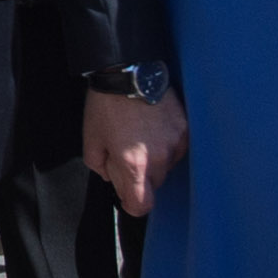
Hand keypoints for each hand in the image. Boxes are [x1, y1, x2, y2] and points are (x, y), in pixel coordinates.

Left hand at [85, 87, 187, 216]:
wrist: (129, 71)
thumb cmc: (106, 106)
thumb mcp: (91, 140)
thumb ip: (100, 168)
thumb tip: (112, 178)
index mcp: (134, 165)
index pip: (142, 205)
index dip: (132, 204)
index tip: (127, 195)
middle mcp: (159, 158)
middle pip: (154, 185)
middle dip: (141, 176)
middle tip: (127, 153)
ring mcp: (176, 143)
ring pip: (167, 166)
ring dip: (156, 159)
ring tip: (140, 135)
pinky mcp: (186, 129)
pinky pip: (178, 148)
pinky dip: (167, 143)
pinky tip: (154, 127)